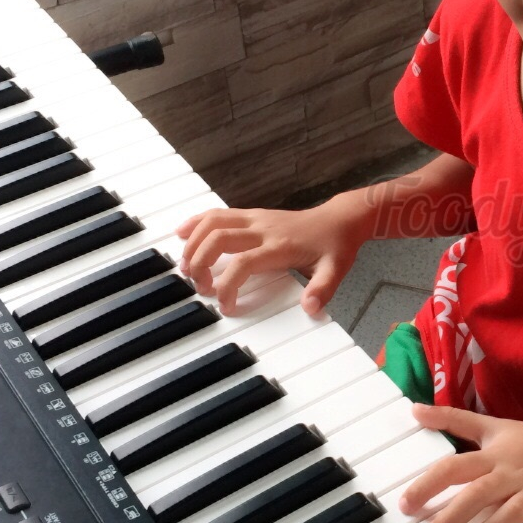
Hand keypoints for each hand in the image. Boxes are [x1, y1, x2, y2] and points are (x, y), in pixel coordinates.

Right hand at [176, 195, 366, 314]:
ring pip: (213, 222)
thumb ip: (322, 290)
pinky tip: (182, 232)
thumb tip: (309, 308)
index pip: (243, 264)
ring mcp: (255, 219)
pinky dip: (196, 222)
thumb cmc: (334, 246)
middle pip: (218, 238)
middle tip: (199, 287)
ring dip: (193, 243)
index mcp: (279, 246)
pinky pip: (217, 214)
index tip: (226, 306)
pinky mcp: (251, 215)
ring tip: (184, 266)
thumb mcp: (335, 270)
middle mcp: (263, 229)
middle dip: (200, 263)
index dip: (228, 286)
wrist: (339, 219)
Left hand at [399, 405, 522, 522]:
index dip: (429, 483)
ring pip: (511, 515)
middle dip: (454, 514)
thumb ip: (454, 420)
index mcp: (495, 455)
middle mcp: (514, 474)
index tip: (406, 504)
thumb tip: (415, 409)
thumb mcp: (493, 426)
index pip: (455, 466)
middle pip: (479, 492)